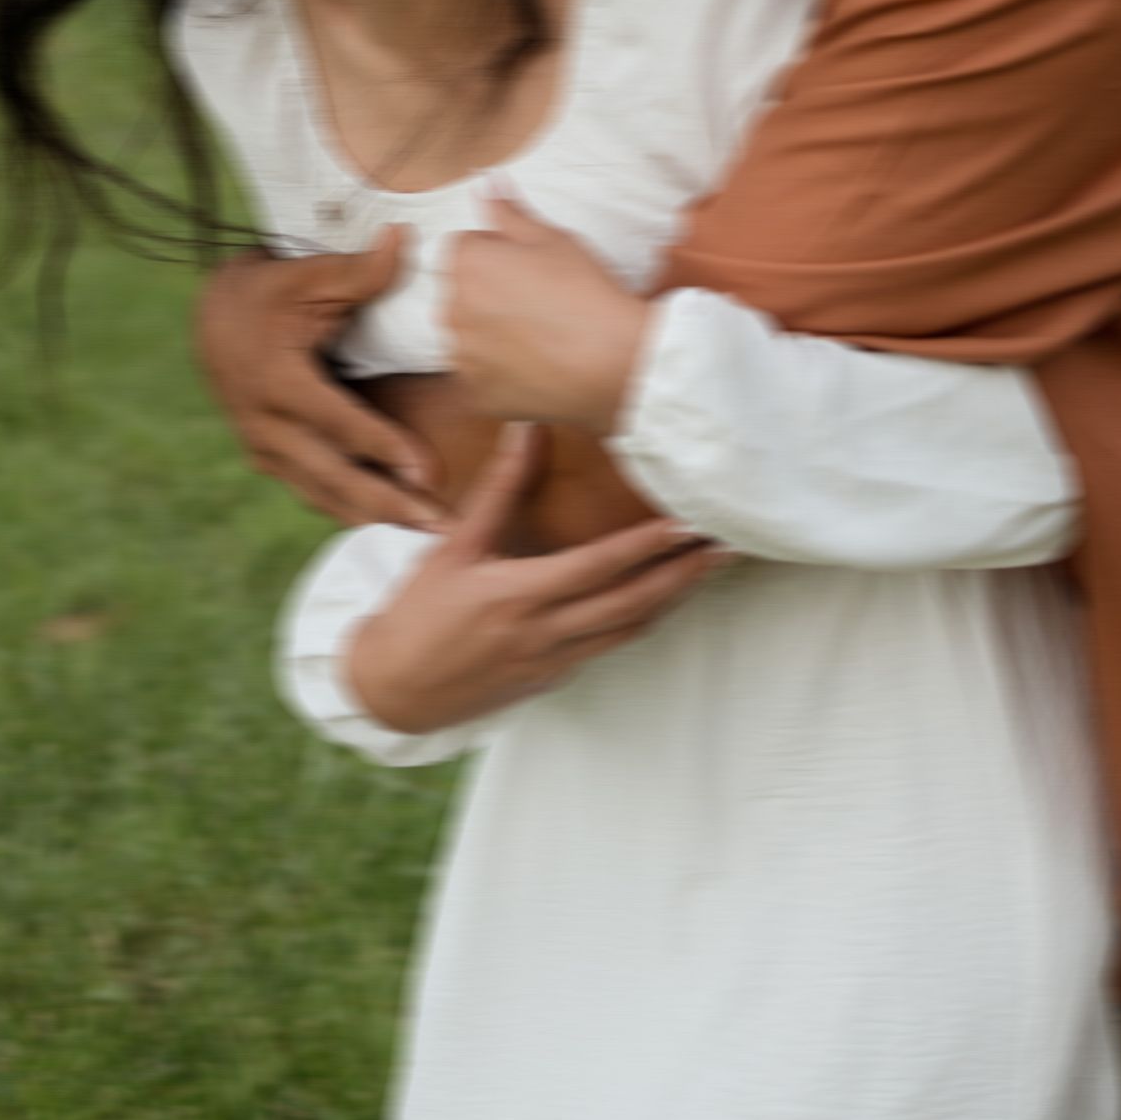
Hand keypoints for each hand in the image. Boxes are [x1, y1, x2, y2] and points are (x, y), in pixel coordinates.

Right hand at [195, 234, 445, 530]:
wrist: (213, 318)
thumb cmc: (268, 291)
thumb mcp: (309, 275)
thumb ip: (359, 270)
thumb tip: (404, 238)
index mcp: (277, 382)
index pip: (338, 423)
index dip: (383, 447)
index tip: (426, 470)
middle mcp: (266, 425)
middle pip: (333, 475)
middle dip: (388, 503)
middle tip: (440, 523)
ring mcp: (264, 447)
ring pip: (323, 493)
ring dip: (374, 514)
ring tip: (427, 528)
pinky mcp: (268, 458)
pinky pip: (311, 490)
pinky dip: (348, 507)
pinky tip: (388, 518)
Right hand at [346, 424, 726, 733]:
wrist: (390, 691)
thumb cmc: (417, 614)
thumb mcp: (453, 547)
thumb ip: (498, 489)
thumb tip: (527, 428)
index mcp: (519, 597)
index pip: (600, 568)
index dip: (650, 547)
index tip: (690, 524)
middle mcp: (545, 635)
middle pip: (633, 605)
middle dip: (685, 576)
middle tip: (729, 547)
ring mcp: (552, 662)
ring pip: (628, 629)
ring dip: (673, 599)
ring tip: (709, 568)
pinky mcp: (552, 679)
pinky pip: (608, 645)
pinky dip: (641, 619)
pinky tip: (660, 599)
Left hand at [444, 197, 650, 434]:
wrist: (612, 362)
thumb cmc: (584, 292)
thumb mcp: (552, 238)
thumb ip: (509, 212)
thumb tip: (484, 183)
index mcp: (467, 264)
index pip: (463, 247)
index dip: (497, 252)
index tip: (530, 267)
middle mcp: (452, 310)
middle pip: (460, 291)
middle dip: (487, 291)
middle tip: (538, 300)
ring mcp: (462, 358)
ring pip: (468, 334)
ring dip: (490, 331)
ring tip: (539, 335)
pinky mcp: (475, 395)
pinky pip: (479, 375)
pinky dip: (498, 371)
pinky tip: (535, 366)